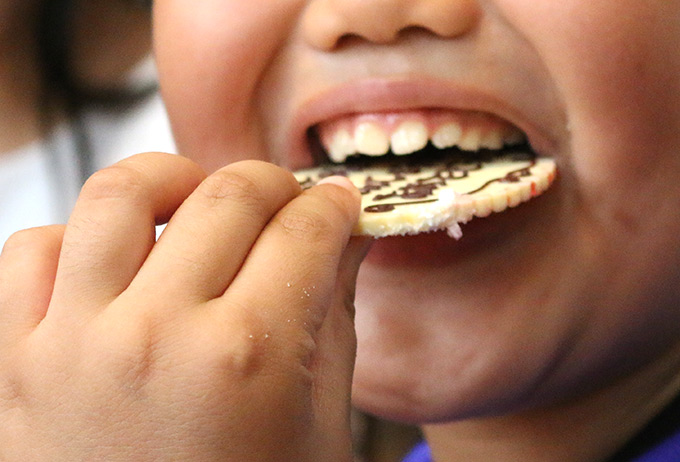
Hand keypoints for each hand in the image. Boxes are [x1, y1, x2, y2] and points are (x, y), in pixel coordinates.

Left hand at [0, 153, 367, 460]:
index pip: (306, 232)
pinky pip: (29, 251)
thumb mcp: (319, 426)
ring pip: (117, 195)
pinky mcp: (13, 361)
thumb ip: (333, 319)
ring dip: (171, 178)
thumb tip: (346, 242)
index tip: (338, 204)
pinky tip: (116, 258)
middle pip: (228, 198)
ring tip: (196, 197)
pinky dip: (75, 236)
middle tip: (289, 201)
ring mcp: (72, 345)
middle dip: (274, 183)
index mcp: (248, 359)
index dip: (334, 205)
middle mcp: (156, 339)